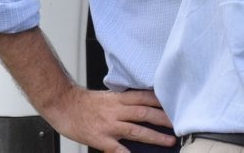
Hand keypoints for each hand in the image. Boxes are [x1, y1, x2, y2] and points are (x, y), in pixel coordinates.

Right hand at [0, 29, 175, 151]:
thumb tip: (145, 105)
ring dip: (155, 136)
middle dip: (164, 119)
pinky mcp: (100, 139)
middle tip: (180, 123)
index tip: (177, 104)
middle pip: (145, 113)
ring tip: (169, 141)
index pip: (146, 97)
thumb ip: (126, 101)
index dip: (162, 102)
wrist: (63, 105)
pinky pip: (117, 149)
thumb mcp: (109, 96)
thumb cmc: (86, 102)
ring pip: (137, 130)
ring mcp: (109, 125)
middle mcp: (117, 110)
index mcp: (119, 98)